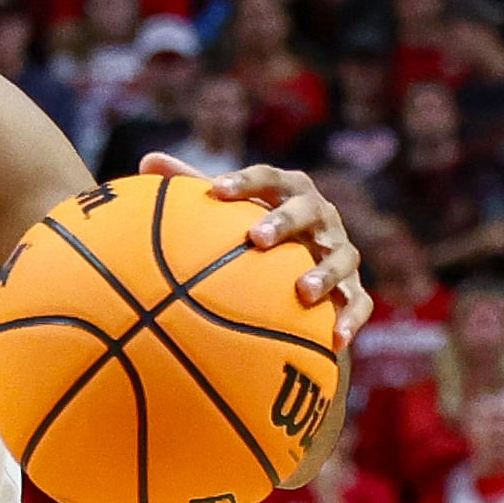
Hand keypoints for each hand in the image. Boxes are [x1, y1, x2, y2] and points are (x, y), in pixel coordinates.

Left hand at [136, 157, 372, 348]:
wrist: (303, 266)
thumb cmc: (255, 232)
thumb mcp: (228, 210)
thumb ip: (191, 185)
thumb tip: (145, 162)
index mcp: (289, 192)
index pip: (269, 178)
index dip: (245, 182)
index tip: (215, 191)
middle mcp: (320, 217)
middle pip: (307, 211)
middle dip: (284, 222)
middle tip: (256, 238)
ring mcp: (340, 252)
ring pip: (340, 257)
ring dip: (325, 272)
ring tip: (303, 291)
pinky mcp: (354, 288)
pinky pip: (358, 304)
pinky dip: (351, 319)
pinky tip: (335, 340)